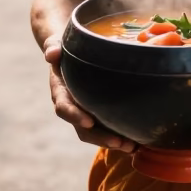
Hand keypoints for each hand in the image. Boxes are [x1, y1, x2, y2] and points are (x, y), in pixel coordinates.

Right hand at [42, 36, 134, 152]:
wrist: (68, 53)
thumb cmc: (64, 47)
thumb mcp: (57, 44)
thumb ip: (53, 47)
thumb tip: (51, 54)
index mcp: (60, 92)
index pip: (64, 108)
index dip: (75, 116)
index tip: (89, 122)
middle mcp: (72, 106)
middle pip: (83, 128)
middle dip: (100, 137)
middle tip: (119, 142)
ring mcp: (85, 112)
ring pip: (96, 133)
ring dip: (113, 141)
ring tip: (132, 147)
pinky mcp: (98, 113)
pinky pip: (107, 128)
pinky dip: (121, 137)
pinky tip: (138, 143)